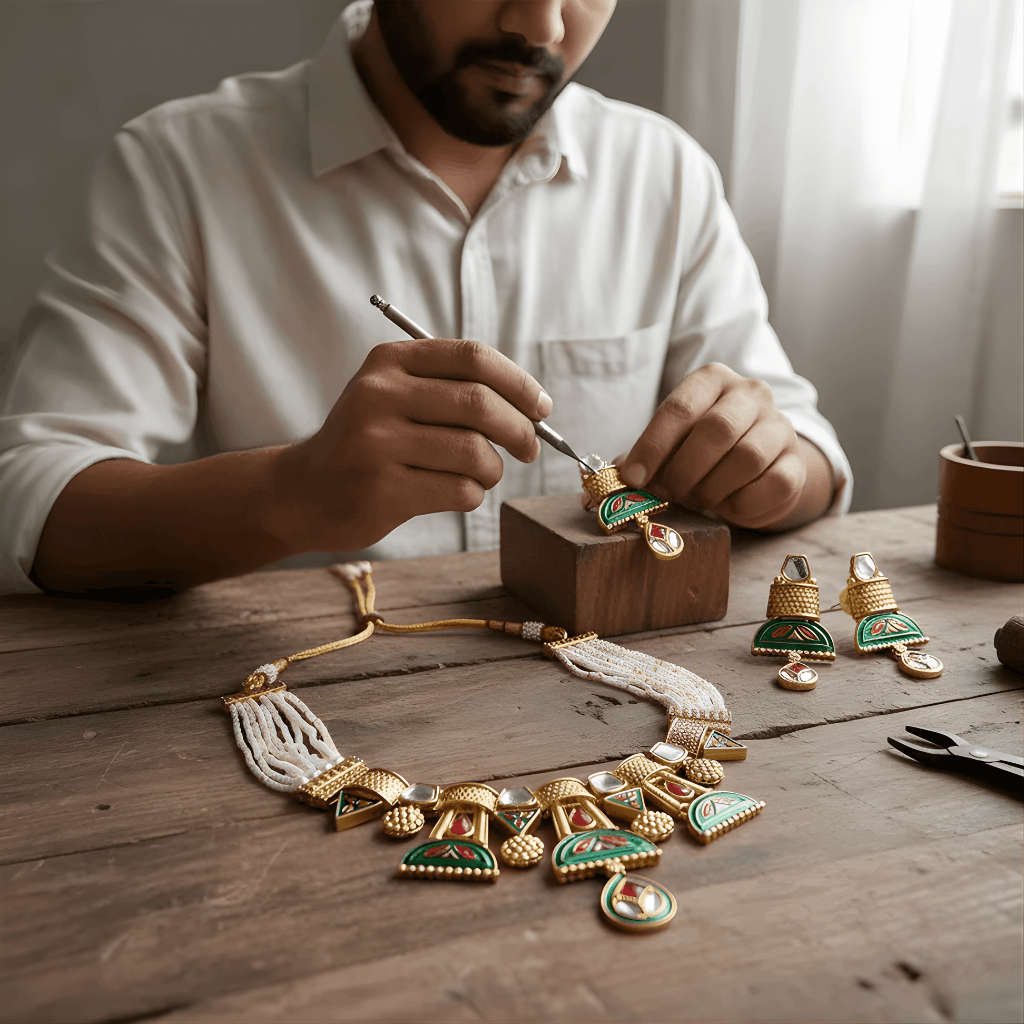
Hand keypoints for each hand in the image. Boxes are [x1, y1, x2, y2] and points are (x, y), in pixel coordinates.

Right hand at [279, 339, 551, 549]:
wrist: (306, 491)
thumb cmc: (370, 443)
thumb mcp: (396, 396)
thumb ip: (454, 389)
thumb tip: (534, 409)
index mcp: (389, 362)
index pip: (472, 358)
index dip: (519, 382)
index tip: (541, 408)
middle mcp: (378, 395)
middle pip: (480, 404)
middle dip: (520, 429)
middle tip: (529, 448)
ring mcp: (377, 443)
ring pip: (475, 453)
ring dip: (493, 470)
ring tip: (479, 474)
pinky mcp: (382, 489)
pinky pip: (460, 491)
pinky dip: (472, 495)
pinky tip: (453, 492)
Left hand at [618, 363, 820, 529]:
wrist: (761, 464)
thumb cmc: (702, 453)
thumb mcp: (669, 448)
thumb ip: (637, 463)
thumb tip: (594, 494)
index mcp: (712, 380)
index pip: (679, 407)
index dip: (652, 446)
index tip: (633, 479)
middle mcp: (751, 394)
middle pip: (715, 430)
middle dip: (682, 470)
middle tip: (666, 494)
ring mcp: (779, 426)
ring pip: (745, 458)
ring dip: (711, 488)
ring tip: (696, 500)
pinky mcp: (796, 463)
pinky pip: (770, 485)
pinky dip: (741, 504)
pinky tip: (726, 507)